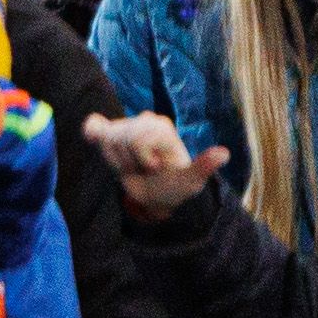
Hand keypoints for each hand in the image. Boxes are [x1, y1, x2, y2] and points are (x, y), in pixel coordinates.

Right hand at [82, 112, 232, 222]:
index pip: (139, 139)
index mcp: (161, 127)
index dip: (143, 160)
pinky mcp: (110, 136)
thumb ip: (203, 166)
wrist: (159, 196)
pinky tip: (92, 137)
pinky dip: (93, 131)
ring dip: (118, 162)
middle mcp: (144, 120)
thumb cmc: (176, 186)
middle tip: (143, 171)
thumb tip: (224, 153)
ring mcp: (126, 127)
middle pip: (122, 137)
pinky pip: (94, 127)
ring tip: (133, 168)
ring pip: (107, 139)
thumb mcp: (191, 180)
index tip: (155, 169)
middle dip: (130, 162)